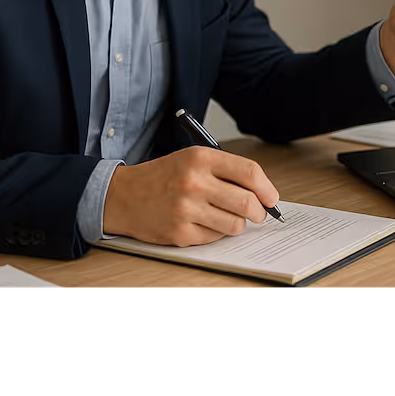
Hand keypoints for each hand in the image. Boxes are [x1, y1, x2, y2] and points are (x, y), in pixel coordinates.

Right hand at [102, 147, 280, 246]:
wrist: (123, 195)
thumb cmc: (163, 176)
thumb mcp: (193, 158)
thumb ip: (227, 171)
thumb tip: (263, 193)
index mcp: (200, 158)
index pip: (249, 172)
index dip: (267, 188)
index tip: (271, 198)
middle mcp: (194, 182)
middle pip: (248, 203)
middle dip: (259, 212)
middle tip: (257, 213)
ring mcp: (186, 210)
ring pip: (235, 225)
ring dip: (236, 223)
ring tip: (224, 215)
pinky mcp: (180, 233)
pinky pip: (215, 238)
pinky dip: (215, 232)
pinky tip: (202, 222)